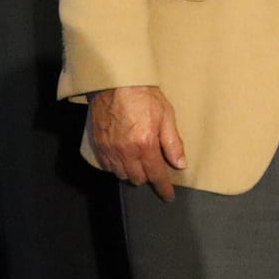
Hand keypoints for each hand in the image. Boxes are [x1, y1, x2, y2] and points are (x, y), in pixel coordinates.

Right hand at [89, 85, 187, 201]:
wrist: (115, 81)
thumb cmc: (143, 95)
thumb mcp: (166, 115)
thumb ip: (173, 142)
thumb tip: (180, 164)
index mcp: (145, 144)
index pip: (156, 174)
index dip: (163, 188)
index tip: (168, 197)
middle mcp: (126, 151)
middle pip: (138, 178)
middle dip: (148, 177)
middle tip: (154, 168)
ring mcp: (110, 149)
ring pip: (122, 174)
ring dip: (132, 172)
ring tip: (139, 162)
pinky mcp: (98, 145)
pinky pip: (108, 166)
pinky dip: (117, 166)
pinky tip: (123, 158)